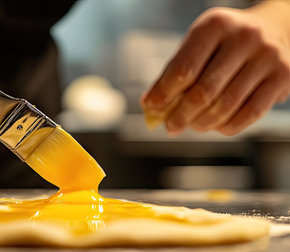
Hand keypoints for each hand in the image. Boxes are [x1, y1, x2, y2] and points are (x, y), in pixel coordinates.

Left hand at [141, 2, 289, 135]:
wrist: (272, 27)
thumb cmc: (224, 41)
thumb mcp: (197, 44)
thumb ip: (174, 72)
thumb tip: (151, 105)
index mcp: (215, 25)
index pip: (183, 69)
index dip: (164, 94)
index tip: (152, 107)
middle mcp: (244, 37)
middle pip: (204, 92)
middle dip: (181, 115)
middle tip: (171, 125)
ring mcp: (267, 57)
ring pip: (226, 106)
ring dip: (203, 123)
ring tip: (192, 125)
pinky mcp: (284, 76)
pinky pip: (251, 114)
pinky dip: (228, 127)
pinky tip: (216, 126)